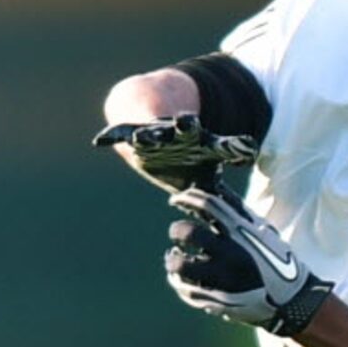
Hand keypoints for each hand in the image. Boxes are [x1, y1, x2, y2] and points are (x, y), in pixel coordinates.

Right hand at [93, 115, 257, 192]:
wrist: (156, 126)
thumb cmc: (188, 158)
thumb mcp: (207, 175)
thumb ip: (224, 197)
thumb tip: (247, 224)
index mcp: (203, 144)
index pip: (222, 145)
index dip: (233, 147)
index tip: (246, 148)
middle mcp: (179, 135)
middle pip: (185, 128)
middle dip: (185, 125)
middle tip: (186, 122)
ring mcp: (155, 133)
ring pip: (151, 131)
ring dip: (147, 134)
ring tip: (141, 137)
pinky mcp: (131, 133)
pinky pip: (119, 134)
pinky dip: (110, 137)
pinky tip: (100, 141)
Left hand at [165, 186, 333, 337]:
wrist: (293, 300)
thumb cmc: (278, 260)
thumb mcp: (264, 230)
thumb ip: (239, 211)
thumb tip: (217, 187)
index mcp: (242, 232)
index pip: (206, 204)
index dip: (185, 198)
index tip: (175, 201)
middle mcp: (230, 253)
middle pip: (188, 232)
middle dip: (176, 230)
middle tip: (177, 234)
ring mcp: (223, 278)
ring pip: (181, 265)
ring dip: (172, 260)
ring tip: (173, 258)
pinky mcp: (218, 300)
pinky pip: (187, 290)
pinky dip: (179, 283)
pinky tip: (179, 278)